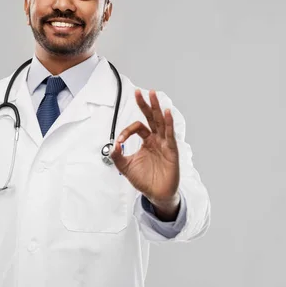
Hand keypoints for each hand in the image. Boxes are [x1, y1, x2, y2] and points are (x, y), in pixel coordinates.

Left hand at [110, 89, 179, 219]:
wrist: (156, 194)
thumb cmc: (144, 180)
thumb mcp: (125, 167)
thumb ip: (117, 156)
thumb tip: (113, 144)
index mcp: (147, 140)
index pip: (137, 127)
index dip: (126, 131)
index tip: (120, 141)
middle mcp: (156, 139)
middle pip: (151, 118)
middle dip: (145, 104)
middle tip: (139, 92)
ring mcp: (165, 143)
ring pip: (161, 122)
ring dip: (157, 108)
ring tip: (153, 94)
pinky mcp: (172, 150)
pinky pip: (170, 134)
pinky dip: (168, 123)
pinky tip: (166, 112)